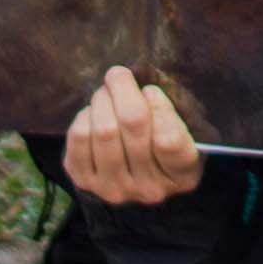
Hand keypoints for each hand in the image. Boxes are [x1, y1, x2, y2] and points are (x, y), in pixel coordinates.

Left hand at [62, 65, 206, 206]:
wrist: (132, 176)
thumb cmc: (162, 142)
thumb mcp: (182, 129)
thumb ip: (168, 110)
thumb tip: (132, 81)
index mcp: (182, 175)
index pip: (169, 140)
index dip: (159, 107)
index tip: (151, 91)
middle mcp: (149, 188)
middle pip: (133, 124)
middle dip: (123, 90)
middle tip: (120, 75)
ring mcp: (115, 188)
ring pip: (104, 129)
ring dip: (102, 100)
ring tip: (107, 93)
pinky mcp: (85, 182)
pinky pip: (80, 137)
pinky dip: (85, 116)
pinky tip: (94, 114)